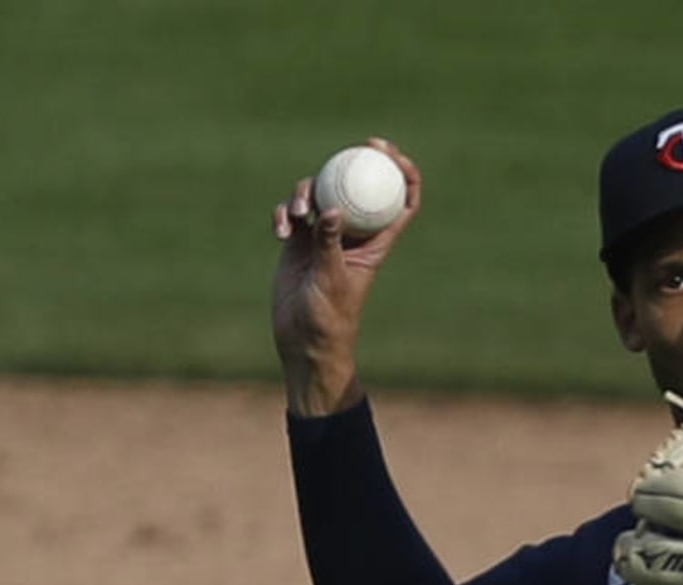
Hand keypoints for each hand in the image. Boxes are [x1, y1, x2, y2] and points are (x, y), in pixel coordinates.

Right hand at [271, 137, 421, 416]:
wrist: (303, 340)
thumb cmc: (329, 317)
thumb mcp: (331, 278)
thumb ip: (329, 243)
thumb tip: (331, 211)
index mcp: (375, 241)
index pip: (400, 201)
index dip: (403, 172)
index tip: (389, 153)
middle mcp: (352, 233)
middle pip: (358, 187)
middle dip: (357, 161)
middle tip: (353, 147)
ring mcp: (324, 235)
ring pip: (320, 194)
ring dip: (306, 193)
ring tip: (296, 213)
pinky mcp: (298, 242)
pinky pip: (291, 214)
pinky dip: (284, 215)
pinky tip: (280, 230)